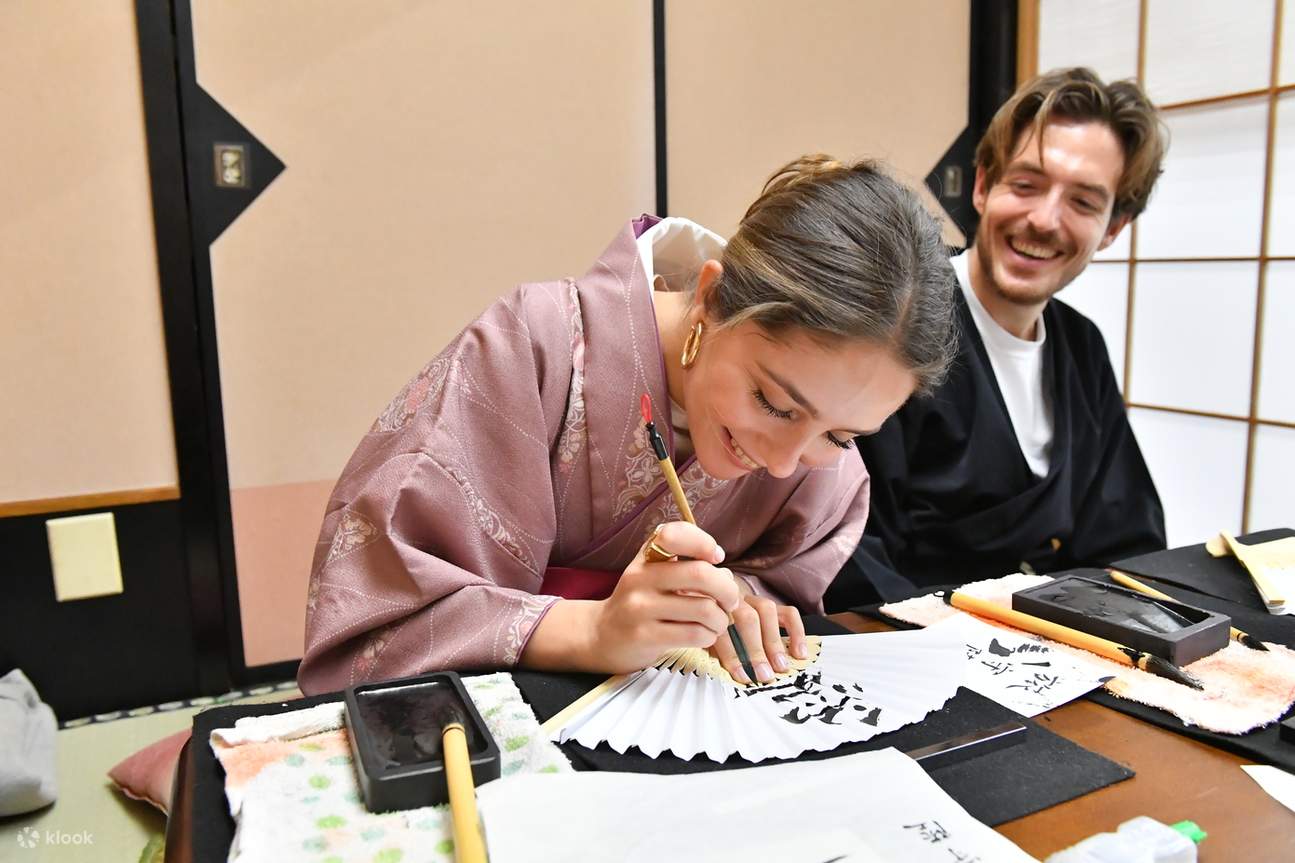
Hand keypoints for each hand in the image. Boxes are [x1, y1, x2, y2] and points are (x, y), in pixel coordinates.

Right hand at [589, 521, 739, 672]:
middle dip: (728, 589)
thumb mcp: (653, 574)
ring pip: (704, 608)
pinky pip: (695, 634)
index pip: (675, 534)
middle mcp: (640, 577)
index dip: (703, 542)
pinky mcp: (644, 636)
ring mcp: (640, 607)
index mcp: (646, 556)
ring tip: (717, 623)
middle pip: (700, 574)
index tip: (716, 557)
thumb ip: (689, 567)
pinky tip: (703, 636)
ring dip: (721, 619)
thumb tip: (727, 576)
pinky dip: (709, 636)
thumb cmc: (640, 603)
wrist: (600, 636)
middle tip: (731, 601)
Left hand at [710, 580, 807, 684]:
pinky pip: (789, 613)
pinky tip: (799, 653)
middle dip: (756, 649)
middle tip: (764, 674)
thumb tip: (728, 675)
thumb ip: (715, 652)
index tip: (743, 676)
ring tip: (780, 666)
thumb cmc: (713, 630)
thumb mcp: (708, 641)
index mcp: (714, 610)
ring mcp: (754, 600)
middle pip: (747, 618)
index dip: (732, 655)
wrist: (716, 601)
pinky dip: (796, 633)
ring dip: (774, 641)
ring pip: (767, 611)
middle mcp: (734, 601)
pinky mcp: (774, 603)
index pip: (723, 630)